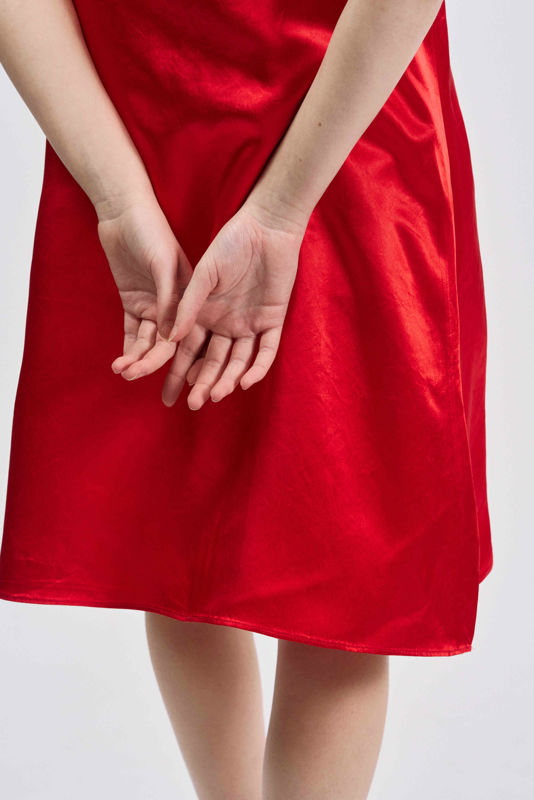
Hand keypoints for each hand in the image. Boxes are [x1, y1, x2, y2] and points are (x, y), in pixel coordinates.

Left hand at [96, 194, 192, 377]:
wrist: (124, 212)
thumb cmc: (150, 231)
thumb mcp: (163, 263)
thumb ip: (169, 298)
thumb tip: (172, 337)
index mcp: (191, 297)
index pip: (189, 334)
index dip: (185, 359)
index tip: (179, 380)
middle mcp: (176, 307)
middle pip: (166, 344)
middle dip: (152, 364)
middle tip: (135, 377)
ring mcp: (154, 306)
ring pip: (147, 341)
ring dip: (136, 357)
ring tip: (122, 371)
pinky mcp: (134, 303)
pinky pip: (132, 331)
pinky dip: (127, 347)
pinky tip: (121, 363)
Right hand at [126, 199, 306, 409]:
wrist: (265, 227)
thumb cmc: (230, 244)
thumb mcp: (203, 274)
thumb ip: (188, 306)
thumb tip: (170, 338)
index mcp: (204, 314)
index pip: (189, 350)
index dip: (179, 372)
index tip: (169, 394)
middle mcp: (225, 324)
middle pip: (213, 362)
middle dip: (204, 384)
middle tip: (194, 404)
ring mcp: (249, 324)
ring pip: (238, 360)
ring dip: (228, 379)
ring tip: (217, 395)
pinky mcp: (273, 321)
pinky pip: (266, 350)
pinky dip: (257, 367)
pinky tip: (246, 381)